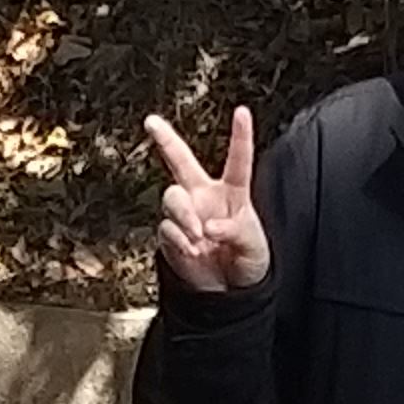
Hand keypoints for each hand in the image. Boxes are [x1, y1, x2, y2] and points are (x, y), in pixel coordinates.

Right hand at [145, 105, 270, 292]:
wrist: (229, 291)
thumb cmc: (247, 261)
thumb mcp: (253, 244)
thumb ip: (234, 230)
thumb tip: (208, 227)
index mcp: (233, 193)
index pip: (237, 161)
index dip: (240, 136)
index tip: (242, 111)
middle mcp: (204, 197)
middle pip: (180, 161)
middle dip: (165, 138)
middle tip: (151, 121)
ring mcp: (185, 214)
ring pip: (171, 197)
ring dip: (183, 215)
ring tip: (198, 237)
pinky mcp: (170, 236)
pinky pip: (167, 229)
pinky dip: (179, 241)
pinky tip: (192, 252)